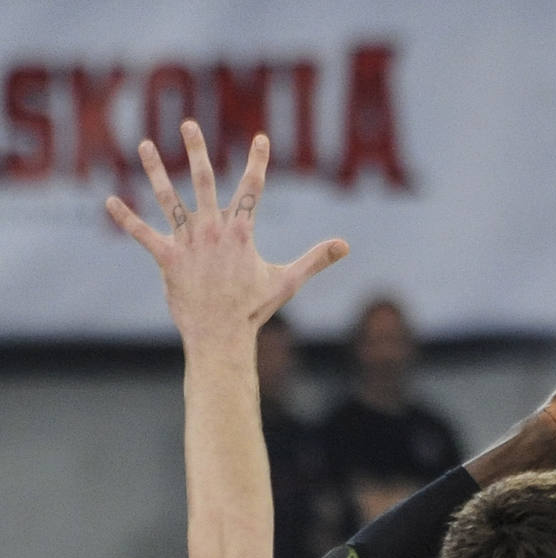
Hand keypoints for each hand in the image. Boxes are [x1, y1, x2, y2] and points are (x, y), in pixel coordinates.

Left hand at [105, 120, 346, 344]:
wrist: (221, 335)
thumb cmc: (255, 308)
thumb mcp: (288, 280)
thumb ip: (316, 258)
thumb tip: (345, 246)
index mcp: (241, 233)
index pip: (251, 189)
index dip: (257, 162)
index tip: (260, 138)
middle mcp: (212, 231)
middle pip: (203, 181)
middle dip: (197, 150)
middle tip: (189, 122)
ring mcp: (187, 244)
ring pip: (168, 199)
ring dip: (154, 170)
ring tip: (145, 144)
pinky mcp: (167, 259)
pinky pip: (143, 235)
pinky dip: (126, 218)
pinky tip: (109, 200)